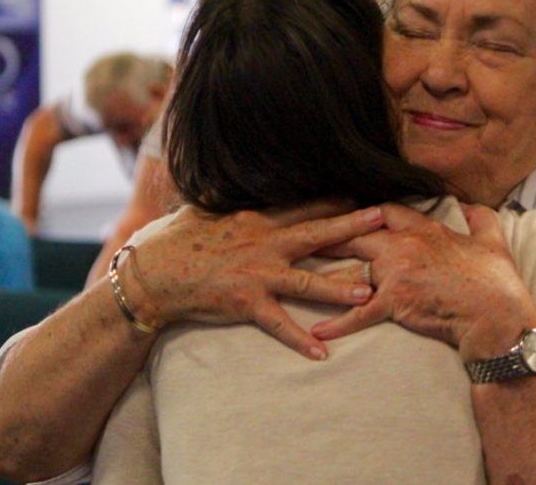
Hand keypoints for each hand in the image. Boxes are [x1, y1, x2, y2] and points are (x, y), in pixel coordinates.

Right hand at [121, 199, 382, 359]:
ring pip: (306, 279)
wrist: (151, 272)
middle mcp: (262, 242)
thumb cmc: (175, 239)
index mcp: (255, 218)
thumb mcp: (205, 210)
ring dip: (339, 287)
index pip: (302, 205)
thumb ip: (230, 201)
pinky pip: (278, 323)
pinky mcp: (246, 302)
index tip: (362, 192)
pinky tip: (322, 352)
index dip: (333, 200)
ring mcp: (256, 273)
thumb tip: (234, 183)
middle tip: (383, 219)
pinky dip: (300, 339)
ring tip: (368, 293)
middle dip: (352, 226)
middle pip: (316, 233)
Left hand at [311, 202, 535, 361]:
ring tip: (298, 280)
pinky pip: (359, 313)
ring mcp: (397, 272)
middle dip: (330, 238)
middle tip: (305, 240)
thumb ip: (481, 219)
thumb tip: (473, 206)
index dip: (363, 214)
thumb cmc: (498, 282)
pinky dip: (338, 323)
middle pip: (356, 235)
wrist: (498, 317)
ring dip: (324, 278)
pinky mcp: (395, 302)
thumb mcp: (493, 242)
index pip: (384, 212)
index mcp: (425, 229)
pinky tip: (318, 331)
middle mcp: (405, 245)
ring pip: (351, 272)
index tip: (345, 216)